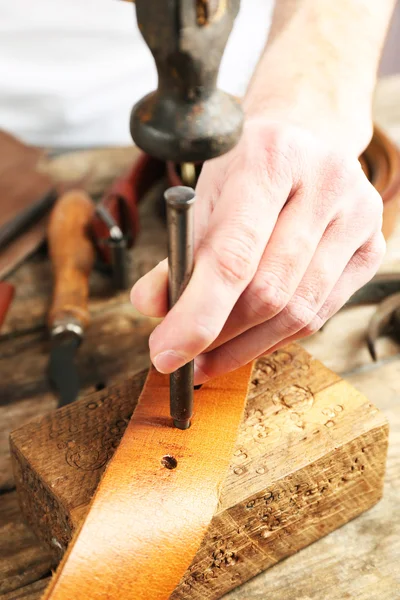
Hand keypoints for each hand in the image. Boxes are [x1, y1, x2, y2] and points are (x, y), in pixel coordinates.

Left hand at [131, 118, 384, 383]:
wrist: (308, 138)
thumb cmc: (248, 169)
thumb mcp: (204, 196)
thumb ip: (176, 254)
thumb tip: (150, 306)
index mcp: (271, 157)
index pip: (233, 256)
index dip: (197, 315)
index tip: (166, 354)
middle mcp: (325, 181)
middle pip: (269, 291)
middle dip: (220, 336)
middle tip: (188, 356)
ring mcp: (358, 214)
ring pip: (299, 311)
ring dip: (248, 345)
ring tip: (213, 355)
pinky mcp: (374, 246)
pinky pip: (321, 313)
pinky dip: (278, 337)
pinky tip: (250, 338)